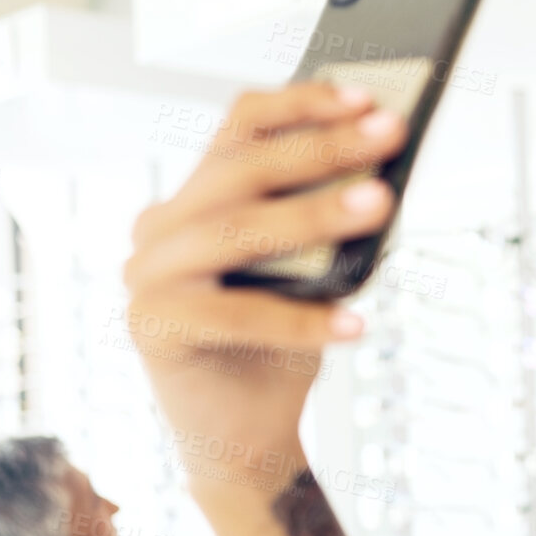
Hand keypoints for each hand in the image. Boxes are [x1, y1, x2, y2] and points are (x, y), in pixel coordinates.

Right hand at [121, 82, 410, 488]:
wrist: (244, 439)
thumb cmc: (280, 348)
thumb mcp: (308, 273)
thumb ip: (321, 223)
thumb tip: (381, 170)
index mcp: (191, 200)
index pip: (237, 129)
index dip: (300, 105)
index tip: (365, 96)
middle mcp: (158, 229)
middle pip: (241, 170)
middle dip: (322, 147)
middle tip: (388, 134)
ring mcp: (147, 277)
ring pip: (238, 231)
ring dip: (317, 214)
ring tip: (382, 204)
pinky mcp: (151, 328)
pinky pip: (237, 315)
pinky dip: (302, 321)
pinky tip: (355, 323)